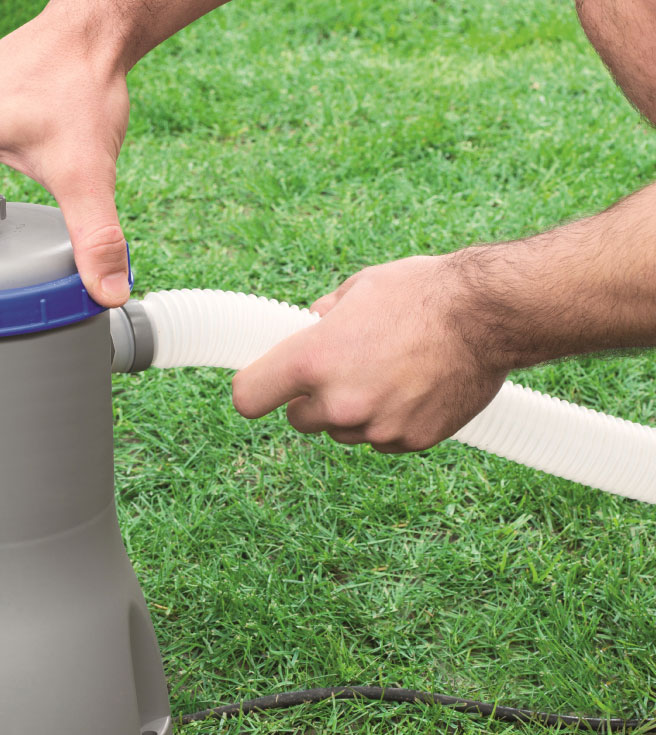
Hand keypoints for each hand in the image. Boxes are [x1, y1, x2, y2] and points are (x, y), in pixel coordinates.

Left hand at [231, 255, 508, 452]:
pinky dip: (391, 422)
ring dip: (355, 412)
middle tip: (344, 371)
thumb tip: (309, 326)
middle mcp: (338, 402)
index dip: (254, 390)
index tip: (263, 387)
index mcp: (313, 360)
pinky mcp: (409, 441)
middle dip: (313, 400)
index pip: (249, 396)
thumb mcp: (360, 288)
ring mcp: (374, 427)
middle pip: (299, 420)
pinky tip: (415, 390)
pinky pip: (382, 440)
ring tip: (390, 373)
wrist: (490, 315)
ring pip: (343, 432)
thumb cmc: (423, 293)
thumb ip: (325, 316)